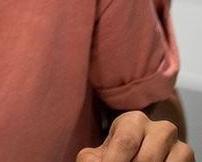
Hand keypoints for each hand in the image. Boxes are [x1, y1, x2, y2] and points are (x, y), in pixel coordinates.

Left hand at [77, 111, 194, 161]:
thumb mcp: (100, 155)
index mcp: (134, 121)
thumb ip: (91, 159)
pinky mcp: (189, 157)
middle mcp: (161, 128)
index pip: (125, 142)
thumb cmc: (118, 157)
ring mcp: (179, 144)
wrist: (141, 157)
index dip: (114, 161)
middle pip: (146, 158)